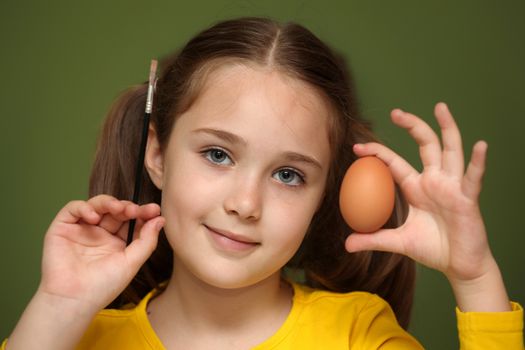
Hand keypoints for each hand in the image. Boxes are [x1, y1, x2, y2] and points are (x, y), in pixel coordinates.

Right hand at [38, 194, 164, 311]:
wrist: (73, 300)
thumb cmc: (103, 286)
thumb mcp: (131, 263)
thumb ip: (147, 241)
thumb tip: (160, 219)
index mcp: (117, 242)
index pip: (132, 221)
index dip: (142, 213)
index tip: (154, 210)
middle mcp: (100, 233)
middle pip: (116, 210)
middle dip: (128, 207)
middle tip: (135, 210)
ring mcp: (82, 229)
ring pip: (97, 205)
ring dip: (109, 202)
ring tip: (118, 208)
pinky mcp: (63, 227)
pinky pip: (73, 208)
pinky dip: (84, 207)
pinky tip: (94, 217)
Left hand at [346, 103, 493, 282]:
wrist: (458, 265)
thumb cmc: (432, 249)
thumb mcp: (397, 242)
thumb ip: (373, 240)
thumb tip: (346, 245)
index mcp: (416, 187)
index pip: (394, 162)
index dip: (377, 152)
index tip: (357, 147)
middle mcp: (434, 181)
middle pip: (424, 144)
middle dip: (411, 126)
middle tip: (395, 112)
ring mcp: (452, 186)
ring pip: (450, 150)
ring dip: (446, 128)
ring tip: (440, 107)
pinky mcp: (468, 197)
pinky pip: (472, 177)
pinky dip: (477, 162)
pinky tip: (480, 146)